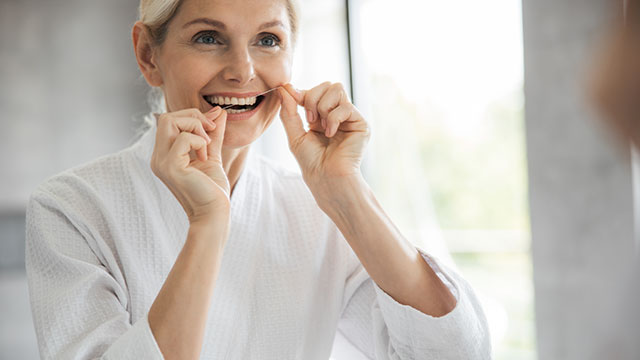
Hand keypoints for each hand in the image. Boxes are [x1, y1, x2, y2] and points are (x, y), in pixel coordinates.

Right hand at [150, 107, 229, 222]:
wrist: (214, 213)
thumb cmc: (213, 189)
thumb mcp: (212, 154)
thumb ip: (213, 133)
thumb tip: (219, 111)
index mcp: (164, 154)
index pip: (169, 120)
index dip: (192, 116)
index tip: (213, 125)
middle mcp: (158, 157)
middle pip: (166, 117)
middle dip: (193, 117)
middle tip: (210, 132)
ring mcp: (161, 162)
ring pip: (169, 121)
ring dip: (195, 127)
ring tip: (207, 146)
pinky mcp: (171, 167)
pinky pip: (183, 138)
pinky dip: (199, 142)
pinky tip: (205, 158)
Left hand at [278, 82, 370, 202]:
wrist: (326, 178)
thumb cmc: (312, 162)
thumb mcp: (294, 135)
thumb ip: (289, 111)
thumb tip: (283, 88)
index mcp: (321, 116)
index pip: (314, 91)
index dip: (303, 92)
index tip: (291, 95)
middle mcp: (336, 114)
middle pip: (326, 85)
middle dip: (312, 98)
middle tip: (309, 119)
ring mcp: (349, 117)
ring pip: (337, 89)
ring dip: (323, 107)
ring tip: (322, 127)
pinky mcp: (360, 123)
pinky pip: (346, 106)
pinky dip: (334, 119)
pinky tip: (331, 134)